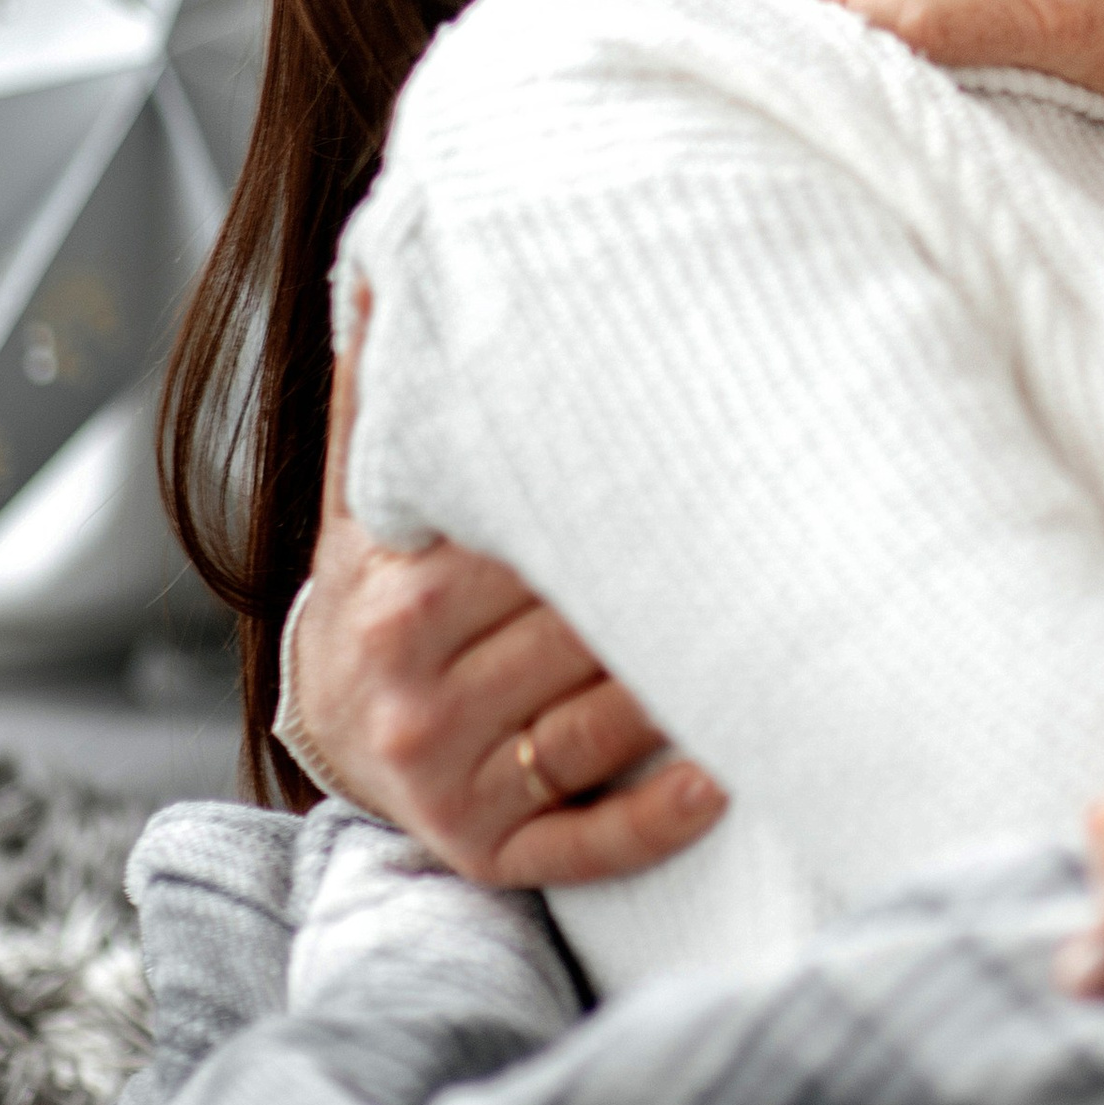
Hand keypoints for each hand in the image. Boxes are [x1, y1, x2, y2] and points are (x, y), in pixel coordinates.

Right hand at [294, 301, 726, 893]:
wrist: (330, 726)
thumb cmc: (385, 584)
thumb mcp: (368, 491)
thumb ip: (385, 384)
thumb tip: (386, 252)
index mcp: (402, 593)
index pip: (537, 546)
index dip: (627, 511)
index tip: (706, 470)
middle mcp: (419, 693)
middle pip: (586, 632)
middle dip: (675, 592)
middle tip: (774, 545)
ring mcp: (453, 781)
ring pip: (605, 724)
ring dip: (690, 684)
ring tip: (768, 635)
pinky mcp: (488, 852)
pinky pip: (590, 839)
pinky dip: (659, 813)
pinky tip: (722, 773)